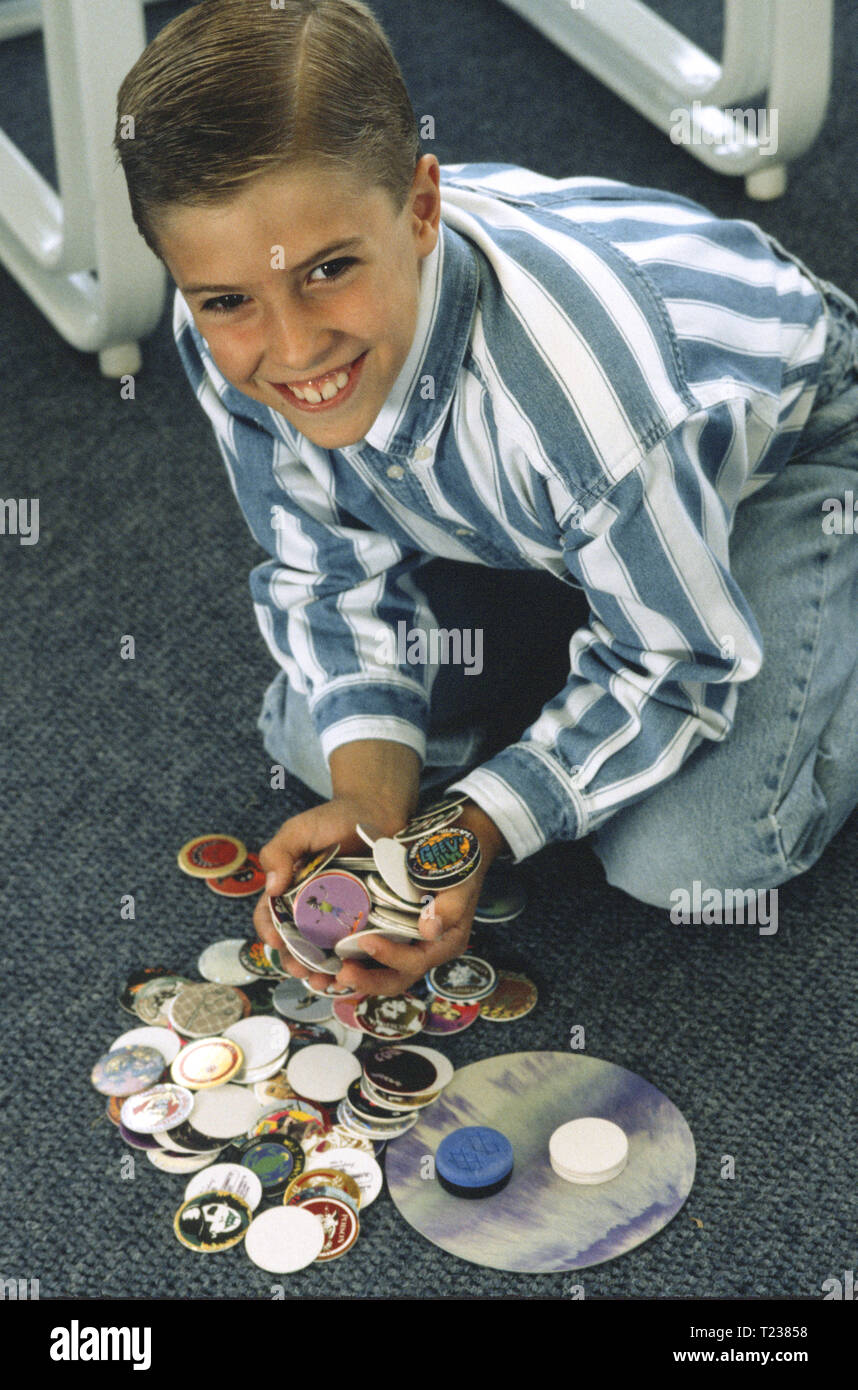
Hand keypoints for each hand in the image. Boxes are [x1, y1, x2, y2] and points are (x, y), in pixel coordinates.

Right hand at [252, 794, 413, 991]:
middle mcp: (311, 908)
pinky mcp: (366, 917)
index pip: (270, 918)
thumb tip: (270, 888)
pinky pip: (357, 944)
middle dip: (296, 962)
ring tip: (328, 982)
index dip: (269, 932)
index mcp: (289, 890)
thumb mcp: (299, 830)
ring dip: (322, 971)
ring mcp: (339, 915)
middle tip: (303, 972)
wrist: (378, 809)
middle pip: (296, 944)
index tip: (275, 941)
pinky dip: (353, 961)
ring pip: (325, 952)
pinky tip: (355, 972)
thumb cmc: (334, 817)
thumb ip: (278, 851)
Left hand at [331, 802, 507, 997]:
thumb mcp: (460, 881)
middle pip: (397, 979)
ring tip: (330, 972)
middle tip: (341, 974)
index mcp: (444, 943)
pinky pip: (372, 959)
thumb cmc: (457, 865)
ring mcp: (409, 947)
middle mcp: (426, 951)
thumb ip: (450, 906)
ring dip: (357, 977)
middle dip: (368, 981)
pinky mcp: (393, 937)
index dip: (391, 957)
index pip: (416, 962)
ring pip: (382, 974)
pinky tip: (330, 958)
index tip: (367, 941)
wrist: (453, 850)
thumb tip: (429, 930)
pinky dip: (354, 962)